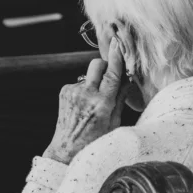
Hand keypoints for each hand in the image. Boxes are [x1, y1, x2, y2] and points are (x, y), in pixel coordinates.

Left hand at [43, 39, 128, 164]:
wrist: (67, 150)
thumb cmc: (95, 141)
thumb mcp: (115, 122)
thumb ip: (121, 98)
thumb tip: (127, 78)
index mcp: (102, 104)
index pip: (113, 74)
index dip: (117, 57)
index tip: (119, 42)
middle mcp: (86, 95)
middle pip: (98, 64)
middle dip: (105, 66)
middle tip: (109, 80)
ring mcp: (73, 92)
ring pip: (89, 74)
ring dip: (95, 81)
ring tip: (94, 102)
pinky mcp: (64, 91)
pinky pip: (80, 82)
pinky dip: (85, 89)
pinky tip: (84, 105)